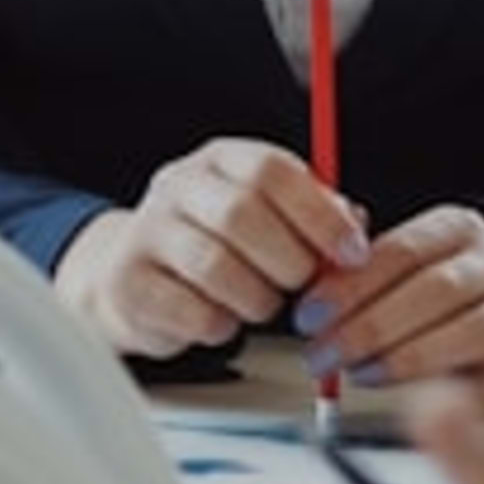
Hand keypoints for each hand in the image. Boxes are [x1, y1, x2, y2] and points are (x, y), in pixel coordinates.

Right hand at [55, 138, 367, 360]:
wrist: (134, 275)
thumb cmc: (218, 243)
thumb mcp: (271, 215)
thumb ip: (316, 215)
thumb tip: (354, 223)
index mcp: (222, 158)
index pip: (272, 170)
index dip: (319, 214)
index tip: (351, 252)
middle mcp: (179, 185)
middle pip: (241, 214)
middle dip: (288, 260)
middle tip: (303, 284)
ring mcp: (147, 232)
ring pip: (216, 266)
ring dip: (257, 297)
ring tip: (263, 303)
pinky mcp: (129, 284)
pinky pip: (191, 312)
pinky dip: (222, 325)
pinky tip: (225, 319)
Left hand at [299, 206, 483, 414]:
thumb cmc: (451, 296)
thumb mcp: (409, 266)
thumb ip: (363, 275)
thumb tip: (313, 296)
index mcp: (460, 228)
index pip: (403, 251)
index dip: (352, 286)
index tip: (311, 316)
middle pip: (438, 289)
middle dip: (372, 325)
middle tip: (326, 355)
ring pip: (478, 329)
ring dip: (415, 357)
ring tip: (369, 375)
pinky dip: (478, 396)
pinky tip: (438, 406)